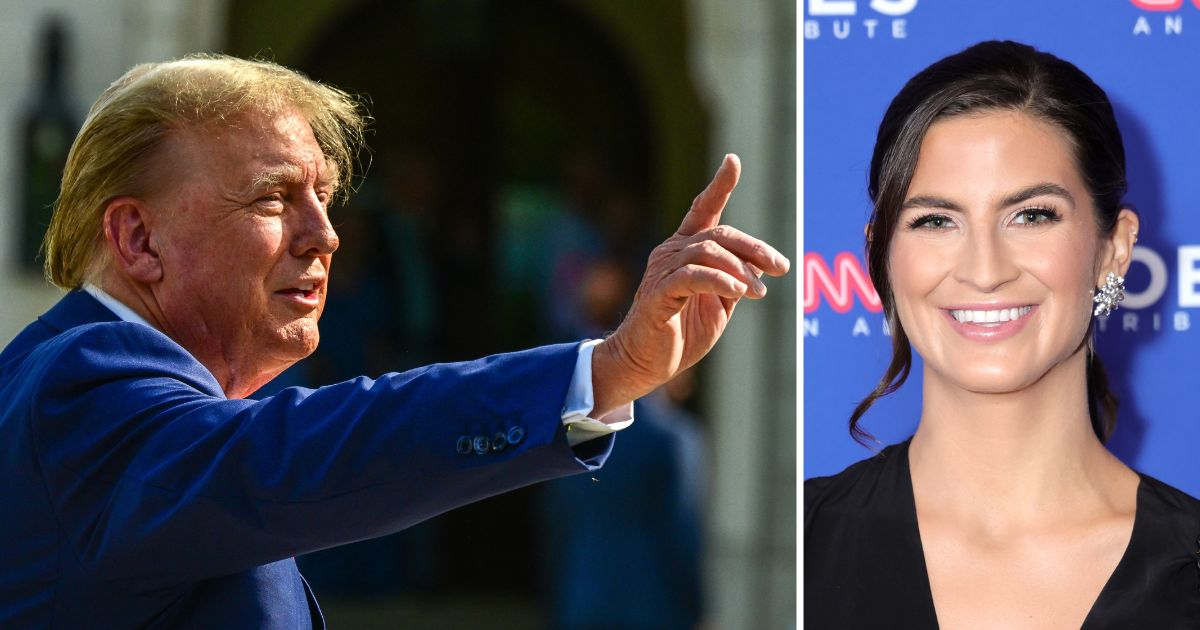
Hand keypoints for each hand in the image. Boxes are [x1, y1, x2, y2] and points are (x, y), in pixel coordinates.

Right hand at [591, 154, 789, 415]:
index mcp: (684, 250)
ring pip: (707, 252)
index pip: (703, 210)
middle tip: (779, 269)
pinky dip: (720, 280)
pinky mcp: (657, 293)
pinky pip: (692, 276)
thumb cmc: (680, 331)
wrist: (646, 363)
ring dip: (740, 270)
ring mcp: (662, 271)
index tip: (733, 161)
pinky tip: (739, 292)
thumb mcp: (718, 303)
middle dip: (754, 248)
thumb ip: (734, 280)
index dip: (718, 185)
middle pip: (718, 234)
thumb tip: (758, 267)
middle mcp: (670, 252)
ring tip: (758, 292)